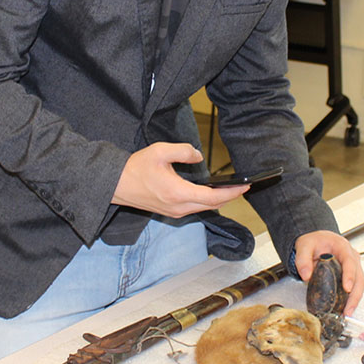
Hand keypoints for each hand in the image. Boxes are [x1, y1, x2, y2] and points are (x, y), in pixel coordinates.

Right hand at [111, 142, 246, 217]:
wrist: (117, 184)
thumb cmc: (136, 168)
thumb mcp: (160, 151)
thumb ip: (184, 151)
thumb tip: (199, 156)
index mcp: (178, 193)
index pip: (213, 197)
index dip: (232, 193)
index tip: (245, 186)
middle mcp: (179, 207)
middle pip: (212, 205)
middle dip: (229, 196)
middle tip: (243, 186)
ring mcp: (175, 212)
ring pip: (204, 208)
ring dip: (218, 200)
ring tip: (231, 189)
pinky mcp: (171, 212)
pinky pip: (194, 208)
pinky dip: (207, 202)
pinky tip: (211, 192)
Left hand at [293, 230, 363, 315]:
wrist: (317, 241)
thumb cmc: (314, 241)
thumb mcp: (304, 246)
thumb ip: (302, 259)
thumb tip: (306, 275)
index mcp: (342, 247)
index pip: (350, 262)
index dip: (349, 276)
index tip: (347, 288)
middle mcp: (352, 256)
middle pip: (359, 277)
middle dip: (355, 295)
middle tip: (347, 309)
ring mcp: (354, 266)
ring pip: (360, 284)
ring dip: (355, 299)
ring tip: (347, 312)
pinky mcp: (352, 274)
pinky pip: (356, 287)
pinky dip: (352, 298)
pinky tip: (345, 308)